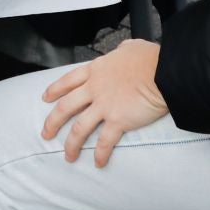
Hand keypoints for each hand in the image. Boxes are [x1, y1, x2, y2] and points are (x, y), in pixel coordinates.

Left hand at [40, 40, 168, 166]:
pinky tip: (98, 162)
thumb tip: (124, 49)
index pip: (68, 81)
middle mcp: (95, 88)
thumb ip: (122, 50)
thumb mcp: (130, 47)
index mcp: (96, 70)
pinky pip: (105, 141)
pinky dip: (100, 154)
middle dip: (52, 122)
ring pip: (79, 128)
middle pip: (66, 107)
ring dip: (71, 144)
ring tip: (68, 156)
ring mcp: (104, 105)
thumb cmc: (150, 58)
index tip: (46, 98)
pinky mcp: (118, 120)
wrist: (164, 71)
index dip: (55, 90)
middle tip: (46, 134)